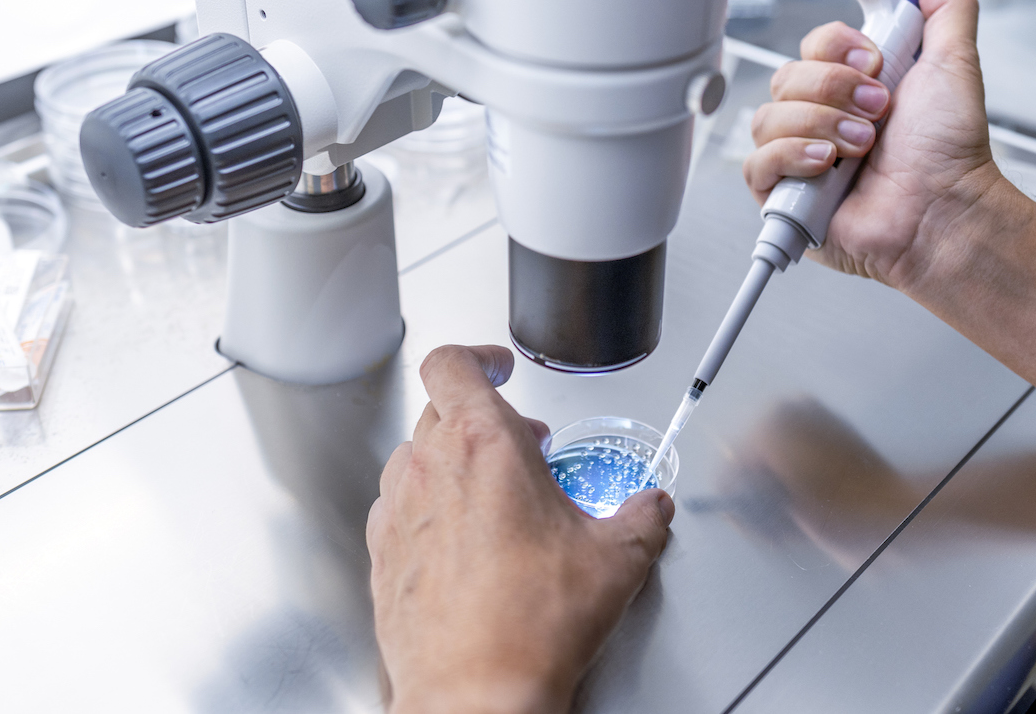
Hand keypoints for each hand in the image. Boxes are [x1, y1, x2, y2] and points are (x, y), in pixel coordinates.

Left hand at [367, 345, 674, 713]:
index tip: (500, 367)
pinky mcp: (382, 554)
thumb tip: (652, 507)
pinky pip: (400, 507)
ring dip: (452, 461)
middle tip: (523, 445)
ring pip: (416, 456)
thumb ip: (641, 517)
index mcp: (485, 444)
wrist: (474, 693)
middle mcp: (431, 468)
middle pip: (440, 409)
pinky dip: (429, 508)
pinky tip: (463, 542)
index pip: (453, 362)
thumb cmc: (531, 624)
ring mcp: (399, 510)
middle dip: (484, 417)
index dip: (477, 355)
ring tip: (494, 495)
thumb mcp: (616, 560)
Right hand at [742, 0, 1005, 290]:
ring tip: (861, 147)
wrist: (945, 209)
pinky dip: (791, 157)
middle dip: (834, 89)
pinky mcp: (783, 197)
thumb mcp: (956, 64)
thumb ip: (945, 11)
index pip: (813, 45)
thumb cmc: (951, 152)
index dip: (837, 47)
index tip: (874, 61)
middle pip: (785, 76)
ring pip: (767, 117)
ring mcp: (799, 158)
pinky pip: (756, 163)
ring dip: (820, 125)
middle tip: (877, 111)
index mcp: (854, 86)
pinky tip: (827, 166)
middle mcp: (823, 118)